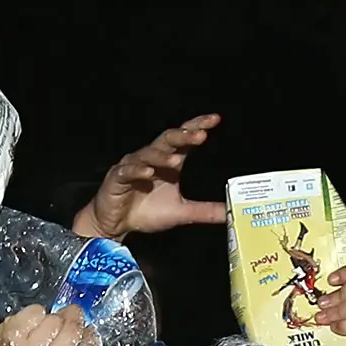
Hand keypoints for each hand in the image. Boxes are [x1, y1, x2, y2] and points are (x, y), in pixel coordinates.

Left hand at [0, 304, 101, 345]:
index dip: (90, 337)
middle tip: (67, 318)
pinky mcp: (12, 336)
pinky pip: (36, 311)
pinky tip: (30, 325)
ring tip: (44, 329)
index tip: (87, 331)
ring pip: (54, 319)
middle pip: (72, 330)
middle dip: (73, 319)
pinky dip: (35, 313)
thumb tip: (89, 327)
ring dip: (52, 318)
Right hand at [78, 114, 227, 238]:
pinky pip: (128, 171)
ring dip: (162, 156)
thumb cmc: (146, 212)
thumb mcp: (181, 213)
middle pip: (167, 139)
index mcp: (167, 162)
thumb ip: (204, 211)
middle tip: (200, 134)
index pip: (183, 139)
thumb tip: (230, 212)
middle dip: (183, 135)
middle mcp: (150, 158)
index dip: (197, 127)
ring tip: (176, 160)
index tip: (215, 120)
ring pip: (147, 154)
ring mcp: (132, 166)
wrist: (116, 225)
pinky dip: (138, 171)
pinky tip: (148, 173)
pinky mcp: (116, 178)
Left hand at [313, 256, 345, 345]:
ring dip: (338, 309)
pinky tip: (334, 329)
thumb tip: (310, 285)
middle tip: (322, 304)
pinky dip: (344, 326)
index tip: (330, 280)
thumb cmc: (341, 340)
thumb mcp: (335, 313)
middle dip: (339, 292)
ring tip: (323, 317)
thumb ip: (331, 298)